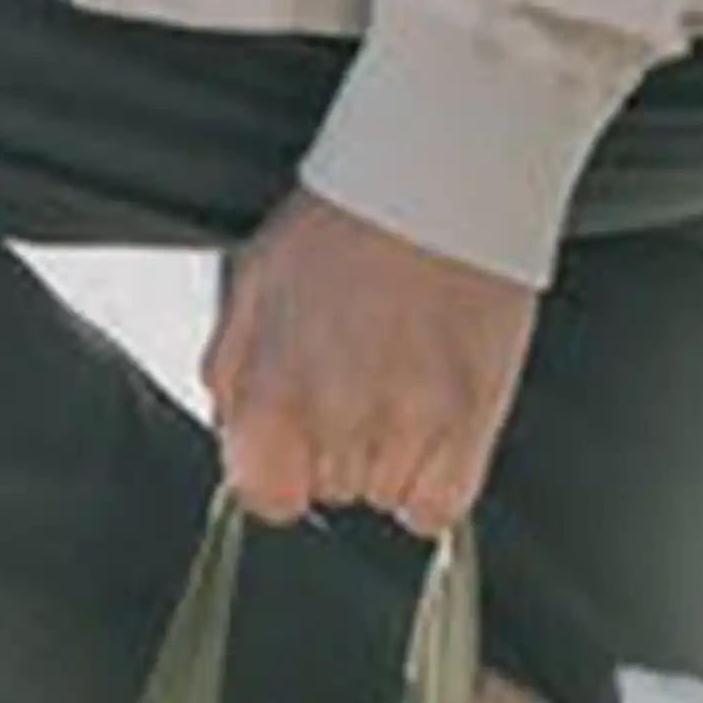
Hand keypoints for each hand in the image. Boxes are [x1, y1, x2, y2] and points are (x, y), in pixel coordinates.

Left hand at [207, 192, 540, 537]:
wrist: (433, 194)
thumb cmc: (342, 230)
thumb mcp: (250, 290)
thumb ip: (234, 376)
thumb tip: (235, 436)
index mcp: (272, 394)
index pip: (262, 497)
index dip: (274, 472)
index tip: (289, 450)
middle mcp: (335, 422)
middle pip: (325, 492)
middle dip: (330, 447)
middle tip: (351, 381)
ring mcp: (405, 430)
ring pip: (382, 496)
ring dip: (385, 458)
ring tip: (394, 384)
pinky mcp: (469, 428)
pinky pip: (438, 508)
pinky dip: (434, 482)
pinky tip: (429, 427)